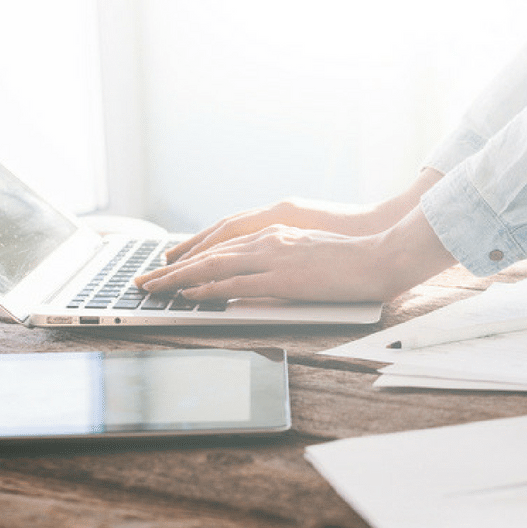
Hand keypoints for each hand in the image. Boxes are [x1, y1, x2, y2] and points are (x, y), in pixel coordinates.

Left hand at [163, 169, 442, 264]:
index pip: (223, 245)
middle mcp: (270, 239)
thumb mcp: (311, 258)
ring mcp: (275, 256)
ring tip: (152, 288)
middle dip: (173, 267)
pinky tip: (187, 294)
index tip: (167, 269)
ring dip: (178, 278)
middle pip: (210, 253)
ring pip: (214, 265)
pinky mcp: (283, 275)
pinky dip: (206, 288)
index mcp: (277, 233)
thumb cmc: (354, 261)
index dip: (191, 257)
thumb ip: (281, 266)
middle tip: (144, 280)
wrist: (382, 257)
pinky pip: (235, 282)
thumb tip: (255, 285)